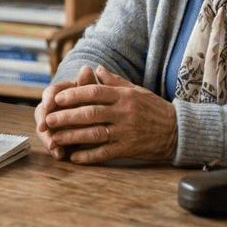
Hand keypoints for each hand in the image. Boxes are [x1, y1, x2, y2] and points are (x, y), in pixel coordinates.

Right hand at [34, 65, 95, 160]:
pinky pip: (53, 142)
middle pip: (42, 113)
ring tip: (54, 147)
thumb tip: (87, 68)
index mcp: (61, 93)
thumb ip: (89, 83)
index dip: (48, 99)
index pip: (50, 93)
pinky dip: (55, 149)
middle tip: (43, 129)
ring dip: (47, 139)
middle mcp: (53, 107)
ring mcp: (54, 123)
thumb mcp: (94, 93)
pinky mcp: (57, 136)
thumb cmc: (96, 100)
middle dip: (42, 122)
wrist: (102, 116)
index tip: (48, 105)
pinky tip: (60, 155)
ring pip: (45, 130)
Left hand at [40, 65, 176, 163]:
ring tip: (55, 139)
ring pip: (95, 134)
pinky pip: (106, 153)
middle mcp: (124, 113)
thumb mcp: (135, 90)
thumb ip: (114, 81)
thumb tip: (96, 68)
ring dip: (72, 137)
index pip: (94, 92)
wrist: (178, 130)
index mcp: (124, 96)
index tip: (57, 98)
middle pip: (90, 114)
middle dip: (66, 117)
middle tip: (48, 120)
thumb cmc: (153, 108)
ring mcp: (127, 132)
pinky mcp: (130, 148)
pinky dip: (89, 156)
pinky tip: (74, 157)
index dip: (74, 95)